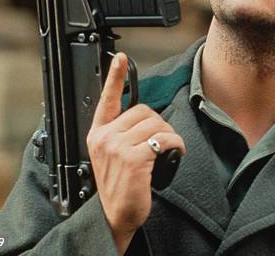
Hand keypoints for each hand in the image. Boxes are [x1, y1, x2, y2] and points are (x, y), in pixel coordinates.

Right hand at [86, 53, 185, 254]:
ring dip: (169, 136)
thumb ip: (122, 133)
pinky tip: (173, 156)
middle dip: (159, 125)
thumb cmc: (119, 187)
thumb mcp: (112, 156)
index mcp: (98, 134)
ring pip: (157, 124)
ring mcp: (117, 147)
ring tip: (166, 152)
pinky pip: (165, 139)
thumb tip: (148, 118)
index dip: (115, 77)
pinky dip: (176, 145)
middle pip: (144, 111)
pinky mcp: (133, 158)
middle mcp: (104, 137)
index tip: (120, 58)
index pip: (107, 99)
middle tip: (160, 144)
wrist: (115, 215)